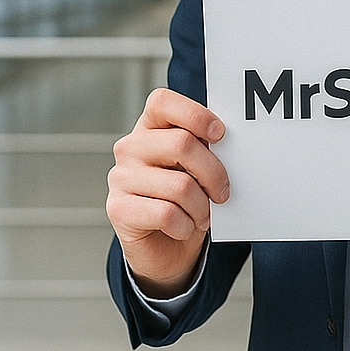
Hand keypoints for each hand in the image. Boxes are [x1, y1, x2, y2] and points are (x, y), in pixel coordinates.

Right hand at [106, 87, 229, 297]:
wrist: (165, 248)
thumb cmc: (186, 200)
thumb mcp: (198, 168)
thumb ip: (205, 149)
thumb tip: (232, 144)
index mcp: (150, 127)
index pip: (163, 102)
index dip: (196, 115)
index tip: (220, 134)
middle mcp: (130, 147)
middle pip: (182, 144)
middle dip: (214, 172)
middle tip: (223, 191)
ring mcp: (120, 177)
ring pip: (179, 185)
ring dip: (202, 207)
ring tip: (201, 214)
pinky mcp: (117, 208)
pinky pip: (167, 214)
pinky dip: (185, 225)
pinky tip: (183, 227)